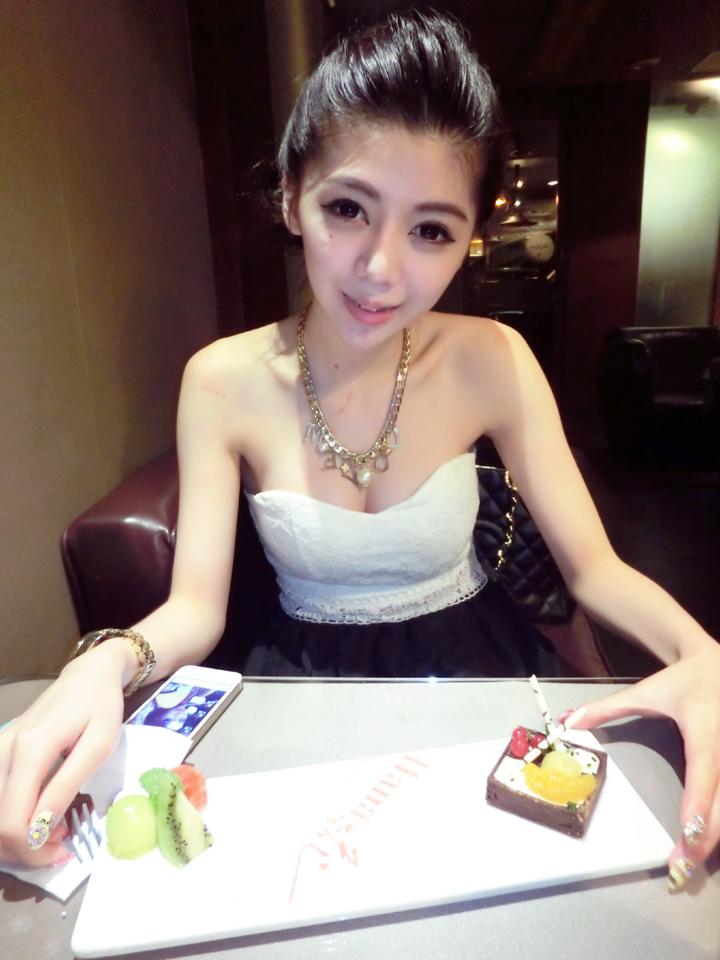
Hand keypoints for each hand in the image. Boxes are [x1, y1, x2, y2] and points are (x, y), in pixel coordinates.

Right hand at [0, 644, 126, 866]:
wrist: (89, 674)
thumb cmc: (101, 706)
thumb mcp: (97, 747)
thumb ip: (66, 786)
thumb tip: (41, 829)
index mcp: (31, 750)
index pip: (13, 819)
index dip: (32, 848)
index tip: (62, 852)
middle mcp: (5, 750)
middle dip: (25, 847)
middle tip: (60, 847)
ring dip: (15, 834)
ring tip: (51, 833)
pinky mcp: (0, 750)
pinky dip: (9, 815)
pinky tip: (37, 816)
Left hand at [573, 644, 719, 890]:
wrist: (717, 663)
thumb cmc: (681, 681)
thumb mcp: (644, 691)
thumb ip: (605, 709)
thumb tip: (567, 721)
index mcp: (703, 725)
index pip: (703, 769)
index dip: (697, 803)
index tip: (688, 835)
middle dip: (705, 838)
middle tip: (682, 869)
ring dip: (717, 834)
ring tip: (692, 862)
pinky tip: (707, 840)